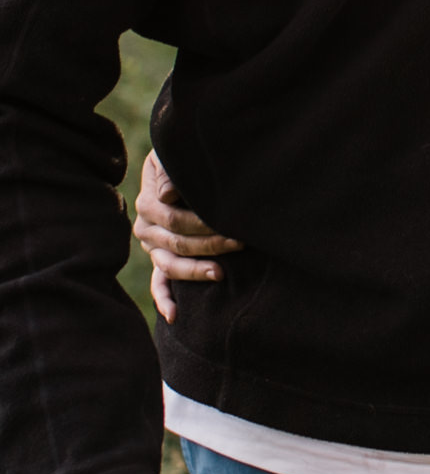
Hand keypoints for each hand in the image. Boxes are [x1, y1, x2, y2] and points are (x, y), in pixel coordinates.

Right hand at [133, 148, 241, 323]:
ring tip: (220, 274)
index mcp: (148, 203)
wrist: (177, 164)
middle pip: (177, 242)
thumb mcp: (173, 157)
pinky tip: (175, 316)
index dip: (202, 222)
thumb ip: (170, 171)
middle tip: (241, 242)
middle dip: (210, 244)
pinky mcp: (159, 260)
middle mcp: (145, 227)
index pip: (174, 218)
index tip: (230, 222)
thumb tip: (168, 195)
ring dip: (195, 271)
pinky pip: (159, 284)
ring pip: (169, 265)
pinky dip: (164, 300)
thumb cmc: (181, 158)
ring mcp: (151, 247)